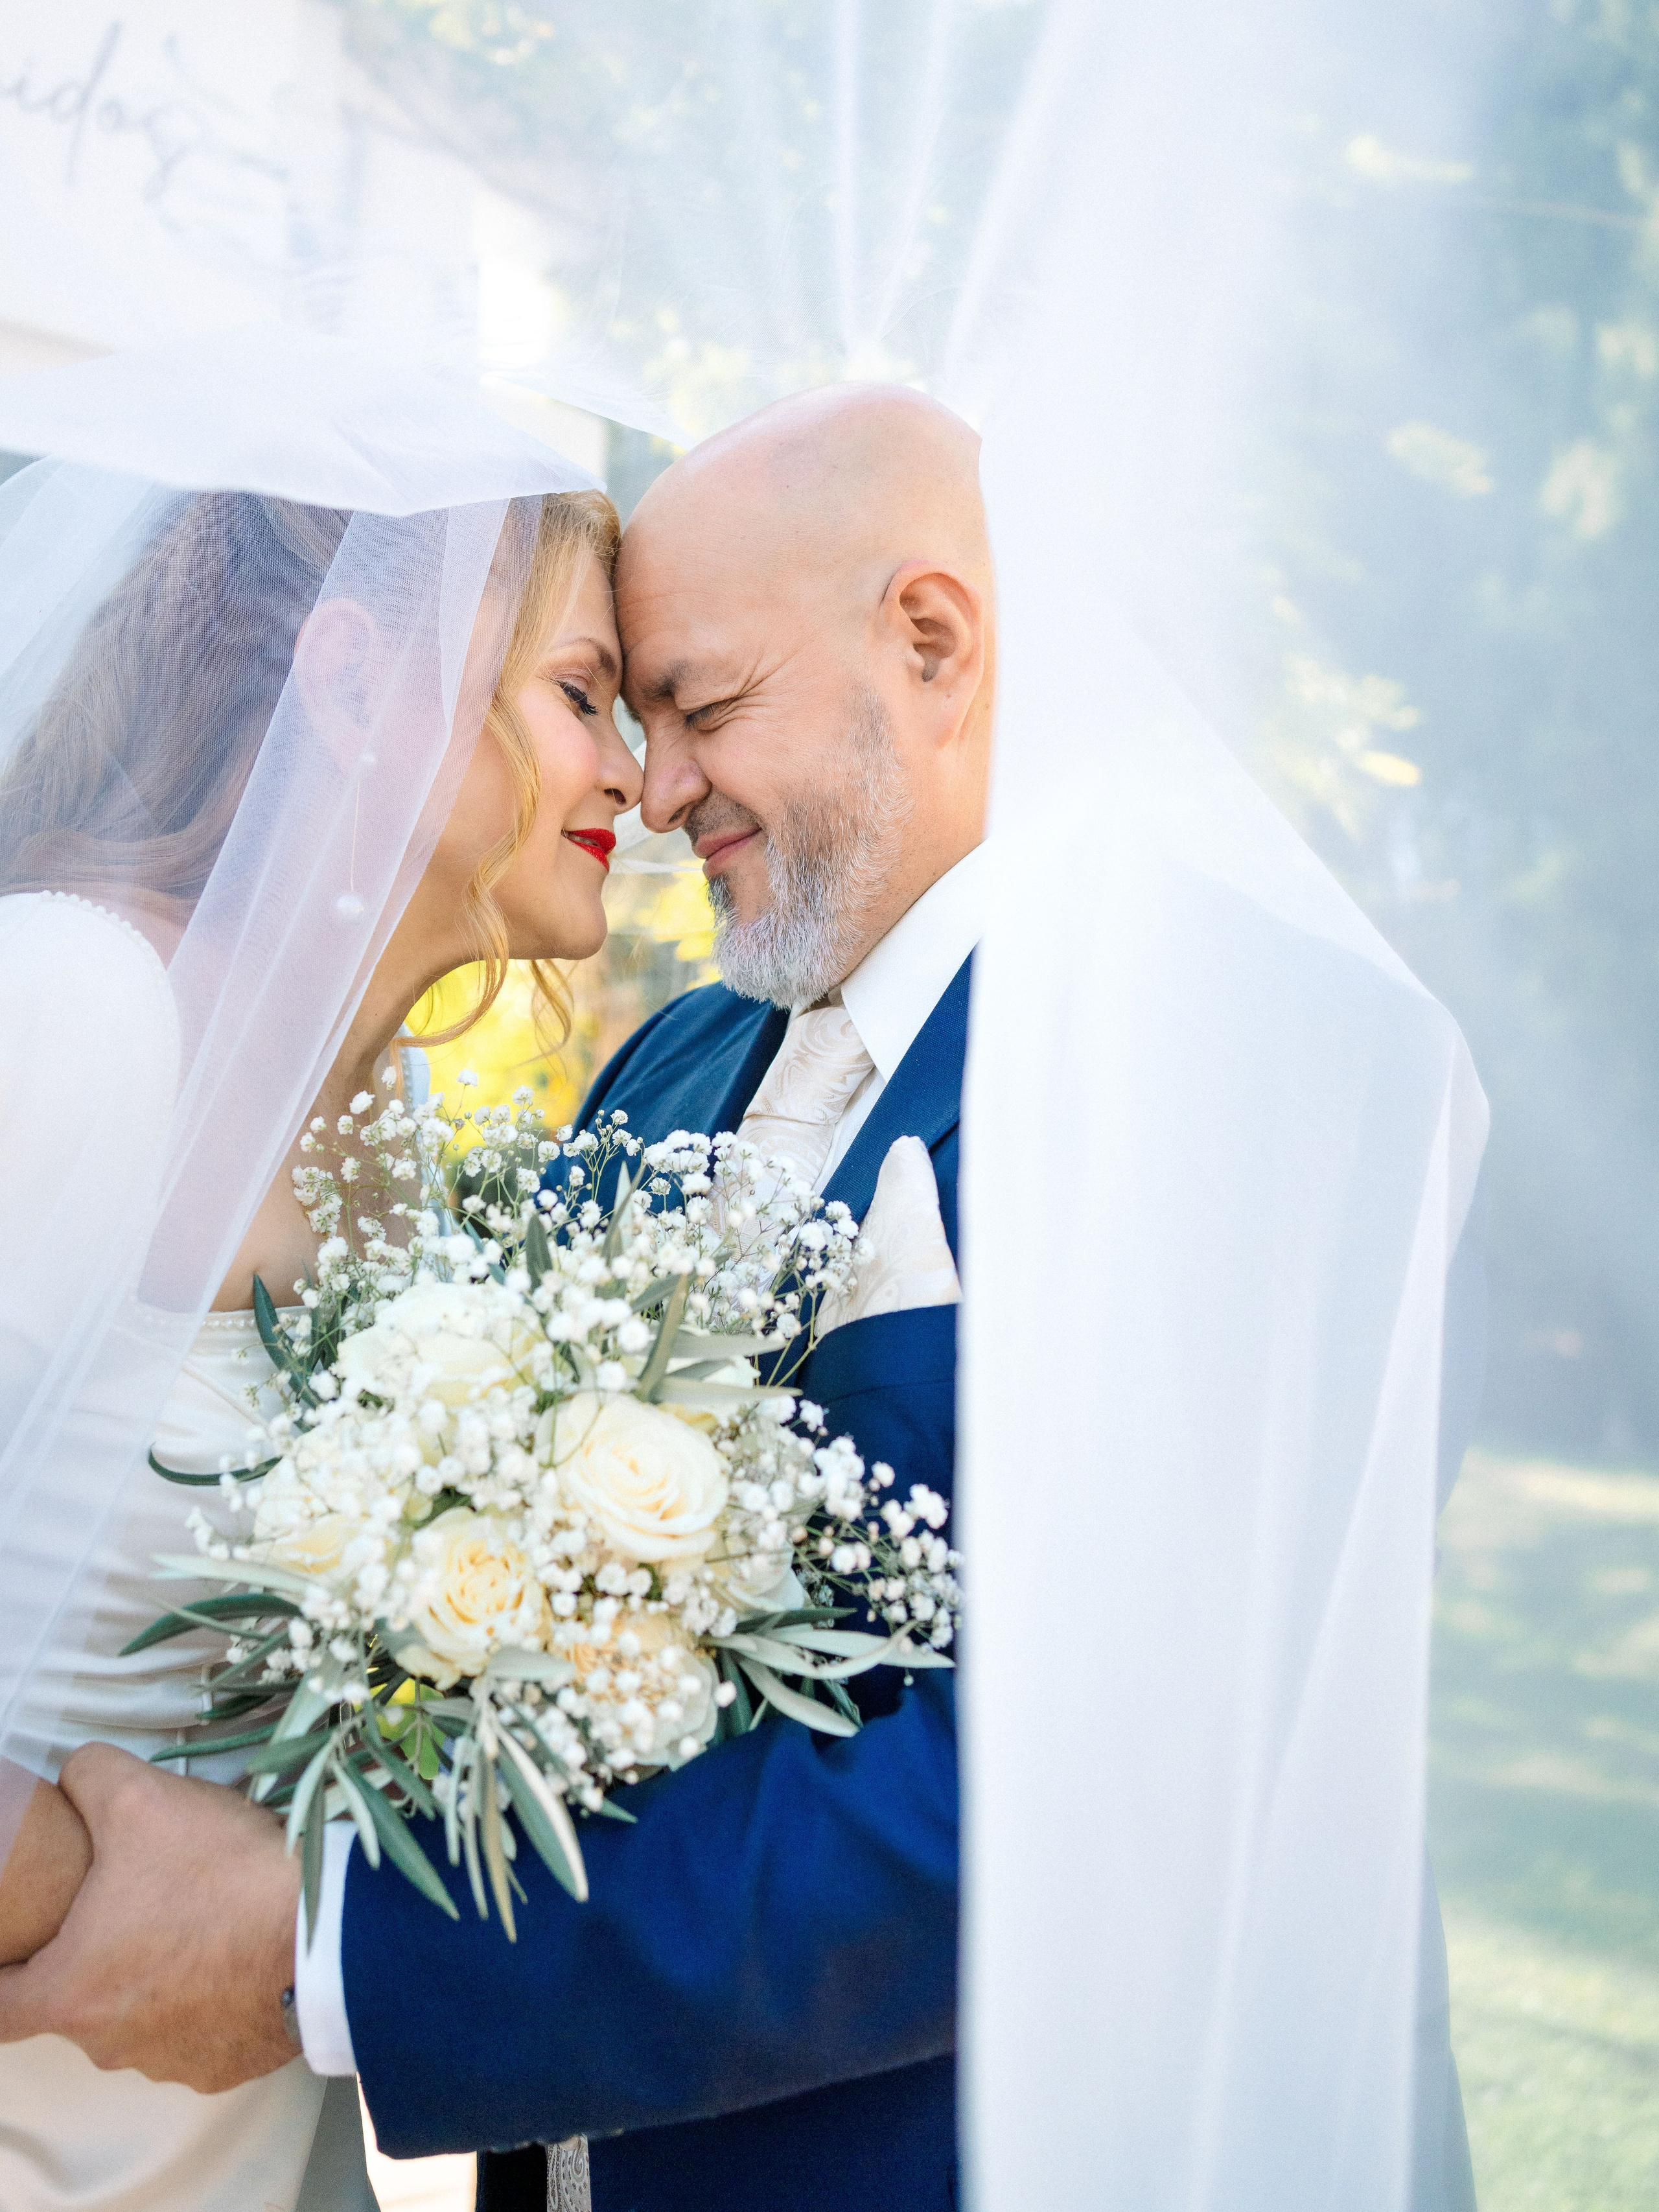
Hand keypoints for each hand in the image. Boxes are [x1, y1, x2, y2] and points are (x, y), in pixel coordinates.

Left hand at [0, 1743, 301, 2091]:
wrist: (329, 1932)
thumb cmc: (225, 1877)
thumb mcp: (140, 1797)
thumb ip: (87, 1777)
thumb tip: (75, 1774)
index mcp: (70, 1993)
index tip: (13, 1946)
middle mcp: (110, 2044)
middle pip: (76, 2002)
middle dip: (95, 1954)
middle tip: (130, 1901)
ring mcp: (171, 2061)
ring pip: (140, 2015)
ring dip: (155, 1975)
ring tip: (196, 1915)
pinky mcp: (226, 2064)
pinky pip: (198, 2030)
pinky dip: (208, 1995)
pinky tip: (236, 1947)